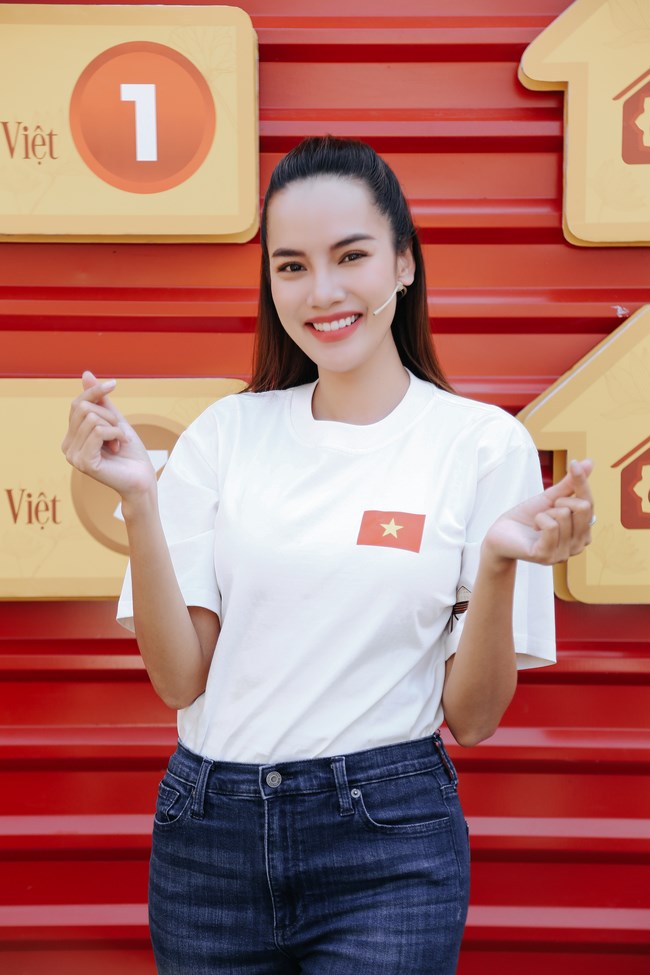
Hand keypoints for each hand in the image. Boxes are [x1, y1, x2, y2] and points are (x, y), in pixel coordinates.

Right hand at [61, 371, 156, 500]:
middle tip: (119, 433)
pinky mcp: (84, 462)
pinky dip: (115, 434)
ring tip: (119, 443)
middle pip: (84, 409)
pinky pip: (98, 432)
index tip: (114, 384)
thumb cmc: (130, 452)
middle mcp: (67, 446)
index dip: (95, 391)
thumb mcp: (115, 420)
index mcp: (72, 437)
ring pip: (92, 419)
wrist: (142, 478)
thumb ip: (100, 401)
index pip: (77, 403)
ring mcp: (73, 456)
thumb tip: (86, 374)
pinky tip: (119, 446)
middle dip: (109, 416)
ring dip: (114, 428)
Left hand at [482, 459, 594, 566]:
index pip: (589, 502)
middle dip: (559, 501)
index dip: (581, 482)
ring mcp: (564, 553)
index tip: (573, 463)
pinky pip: (551, 526)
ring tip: (537, 523)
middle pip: (583, 508)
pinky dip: (538, 520)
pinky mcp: (547, 556)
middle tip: (545, 511)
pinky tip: (533, 529)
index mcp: (583, 531)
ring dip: (545, 513)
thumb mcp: (550, 498)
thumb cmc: (526, 517)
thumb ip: (570, 484)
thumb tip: (589, 462)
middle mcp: (579, 545)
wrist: (500, 533)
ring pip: (564, 515)